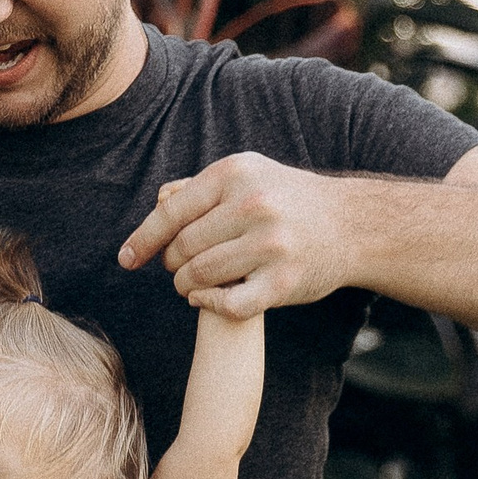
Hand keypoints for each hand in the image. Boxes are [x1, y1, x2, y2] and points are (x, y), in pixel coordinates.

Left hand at [116, 152, 343, 317]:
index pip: (173, 212)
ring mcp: (269, 245)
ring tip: (190, 284)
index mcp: (237, 175)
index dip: (143, 240)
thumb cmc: (290, 200)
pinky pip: (228, 304)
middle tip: (177, 269)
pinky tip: (203, 299)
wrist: (352, 224)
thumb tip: (160, 201)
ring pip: (200, 276)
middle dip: (171, 263)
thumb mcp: (251, 176)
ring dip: (186, 285)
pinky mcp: (282, 281)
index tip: (125, 260)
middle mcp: (253, 206)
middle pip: (183, 248)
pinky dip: (207, 304)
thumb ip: (204, 188)